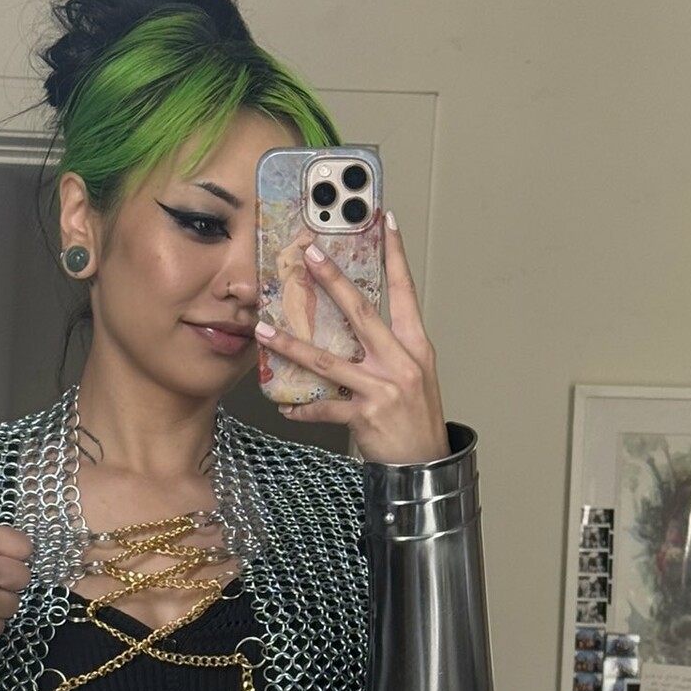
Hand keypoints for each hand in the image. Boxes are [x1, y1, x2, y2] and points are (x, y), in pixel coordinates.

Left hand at [258, 215, 450, 462]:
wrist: (426, 468)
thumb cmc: (416, 420)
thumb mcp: (414, 375)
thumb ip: (389, 349)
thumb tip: (356, 326)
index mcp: (415, 346)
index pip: (405, 291)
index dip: (396, 255)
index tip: (385, 222)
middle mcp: (400, 361)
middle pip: (361, 312)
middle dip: (332, 280)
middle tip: (309, 254)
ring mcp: (383, 388)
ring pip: (328, 360)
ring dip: (291, 344)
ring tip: (264, 330)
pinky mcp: (365, 415)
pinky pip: (324, 409)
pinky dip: (302, 409)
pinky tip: (284, 407)